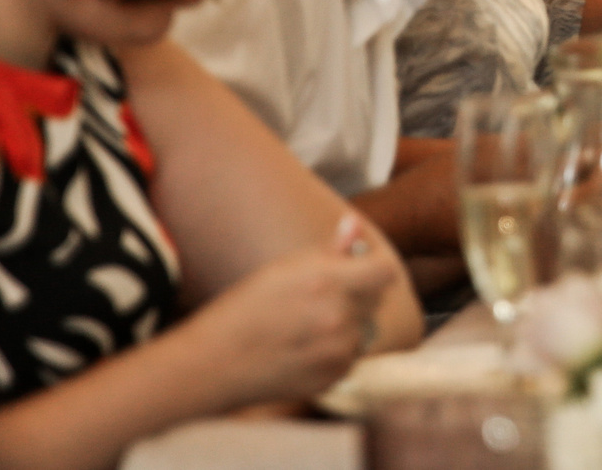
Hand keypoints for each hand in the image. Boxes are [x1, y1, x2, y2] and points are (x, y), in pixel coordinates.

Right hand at [185, 214, 395, 407]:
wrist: (216, 362)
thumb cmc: (246, 308)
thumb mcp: (285, 267)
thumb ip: (331, 249)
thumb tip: (355, 223)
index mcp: (328, 283)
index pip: (385, 272)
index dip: (376, 266)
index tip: (364, 266)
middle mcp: (339, 318)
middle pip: (375, 299)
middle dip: (357, 293)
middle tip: (320, 296)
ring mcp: (338, 351)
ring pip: (364, 329)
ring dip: (348, 324)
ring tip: (307, 324)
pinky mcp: (333, 377)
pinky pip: (351, 356)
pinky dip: (336, 350)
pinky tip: (304, 347)